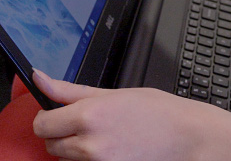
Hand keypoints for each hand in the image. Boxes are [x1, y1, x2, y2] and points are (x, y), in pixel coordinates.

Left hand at [32, 70, 218, 160]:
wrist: (190, 139)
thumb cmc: (159, 114)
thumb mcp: (114, 93)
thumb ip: (70, 90)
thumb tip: (40, 78)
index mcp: (88, 116)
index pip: (42, 124)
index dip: (47, 118)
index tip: (57, 115)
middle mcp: (89, 145)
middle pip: (50, 145)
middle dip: (61, 135)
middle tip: (85, 126)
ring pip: (66, 160)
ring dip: (75, 152)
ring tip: (103, 139)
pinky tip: (111, 152)